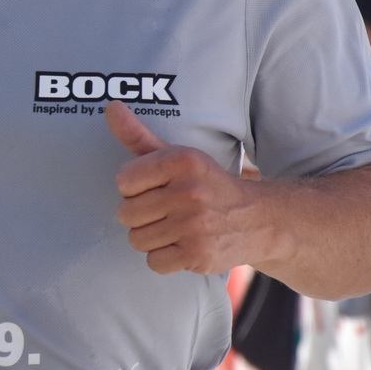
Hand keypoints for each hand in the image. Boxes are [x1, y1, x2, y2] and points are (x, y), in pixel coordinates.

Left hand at [107, 100, 262, 274]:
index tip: (156, 189)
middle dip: (141, 216)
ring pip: (137, 240)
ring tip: (175, 228)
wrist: (259, 220)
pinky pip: (154, 262)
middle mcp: (189, 191)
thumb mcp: (177, 156)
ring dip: (152, 238)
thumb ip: (139, 136)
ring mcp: (194, 225)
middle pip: (126, 213)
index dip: (135, 189)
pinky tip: (182, 245)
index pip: (124, 181)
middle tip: (167, 211)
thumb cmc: (206, 186)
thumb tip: (111, 107)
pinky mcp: (198, 254)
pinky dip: (164, 258)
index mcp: (182, 161)